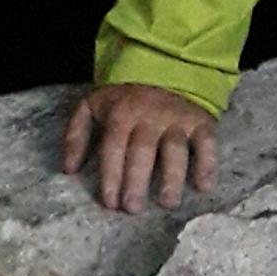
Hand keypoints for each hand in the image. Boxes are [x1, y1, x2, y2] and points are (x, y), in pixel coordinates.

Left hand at [61, 82, 217, 214]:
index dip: (110, 175)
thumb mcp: (92, 106)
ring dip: (172, 176)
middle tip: (132, 208)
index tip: (109, 203)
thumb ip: (76, 135)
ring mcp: (176, 119)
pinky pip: (206, 142)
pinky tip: (204, 186)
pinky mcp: (200, 121)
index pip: (113, 146)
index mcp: (121, 112)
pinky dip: (207, 163)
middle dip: (136, 181)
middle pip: (142, 150)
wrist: (161, 67)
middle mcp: (149, 116)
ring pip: (174, 148)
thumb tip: (68, 169)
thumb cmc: (123, 98)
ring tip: (167, 202)